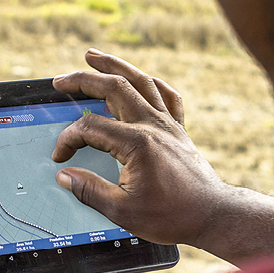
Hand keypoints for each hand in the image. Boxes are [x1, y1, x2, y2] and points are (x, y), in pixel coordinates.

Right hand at [52, 48, 233, 247]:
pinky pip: (166, 95)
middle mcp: (153, 126)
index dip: (68, 139)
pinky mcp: (179, 129)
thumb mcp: (122, 211)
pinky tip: (140, 78)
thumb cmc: (172, 216)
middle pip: (114, 88)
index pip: (90, 128)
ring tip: (93, 56)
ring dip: (114, 66)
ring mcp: (168, 124)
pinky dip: (150, 82)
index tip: (60, 157)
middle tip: (60, 81)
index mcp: (136, 144)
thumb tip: (64, 176)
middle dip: (83, 80)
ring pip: (140, 81)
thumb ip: (89, 190)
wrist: (213, 216)